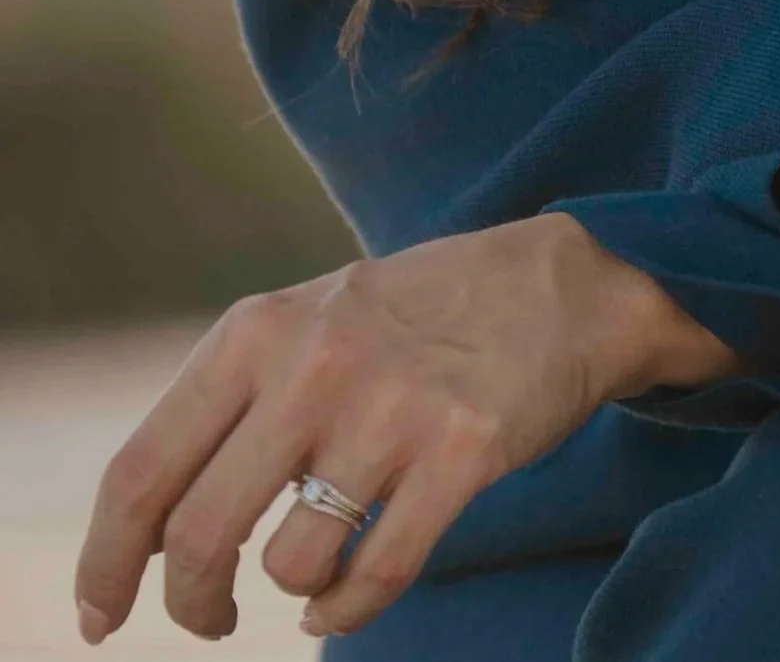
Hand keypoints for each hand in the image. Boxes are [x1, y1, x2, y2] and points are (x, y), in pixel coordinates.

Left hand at [72, 214, 734, 643]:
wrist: (557, 281)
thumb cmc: (410, 318)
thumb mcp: (305, 324)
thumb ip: (230, 402)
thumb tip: (139, 530)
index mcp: (257, 330)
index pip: (141, 472)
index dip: (104, 564)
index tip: (99, 617)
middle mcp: (315, 363)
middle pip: (199, 533)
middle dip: (188, 604)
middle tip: (205, 620)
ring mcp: (392, 407)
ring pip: (291, 564)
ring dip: (288, 596)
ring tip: (305, 579)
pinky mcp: (463, 450)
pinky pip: (376, 576)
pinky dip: (344, 611)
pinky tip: (338, 603)